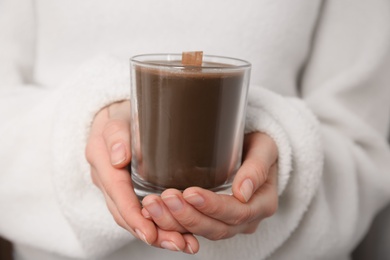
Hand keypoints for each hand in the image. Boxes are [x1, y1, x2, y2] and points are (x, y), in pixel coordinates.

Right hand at [85, 100, 198, 253]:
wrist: (114, 116)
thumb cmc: (119, 115)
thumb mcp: (116, 119)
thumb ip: (117, 135)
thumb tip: (118, 157)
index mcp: (102, 163)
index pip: (117, 194)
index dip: (133, 216)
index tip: (150, 233)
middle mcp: (108, 180)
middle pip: (126, 214)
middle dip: (151, 232)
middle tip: (178, 244)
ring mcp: (118, 187)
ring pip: (134, 217)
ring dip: (159, 234)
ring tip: (185, 244)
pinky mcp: (129, 189)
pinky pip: (141, 211)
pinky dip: (160, 224)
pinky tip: (181, 233)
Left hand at [142, 132, 277, 239]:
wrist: (254, 151)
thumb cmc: (260, 146)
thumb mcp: (265, 149)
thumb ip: (257, 168)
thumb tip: (242, 192)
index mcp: (262, 204)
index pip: (237, 213)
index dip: (213, 206)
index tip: (191, 193)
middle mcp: (246, 220)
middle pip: (217, 228)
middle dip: (189, 216)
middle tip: (167, 198)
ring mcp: (229, 222)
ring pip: (201, 231)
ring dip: (175, 222)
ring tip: (154, 205)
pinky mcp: (212, 219)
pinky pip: (192, 229)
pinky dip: (172, 223)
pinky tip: (153, 212)